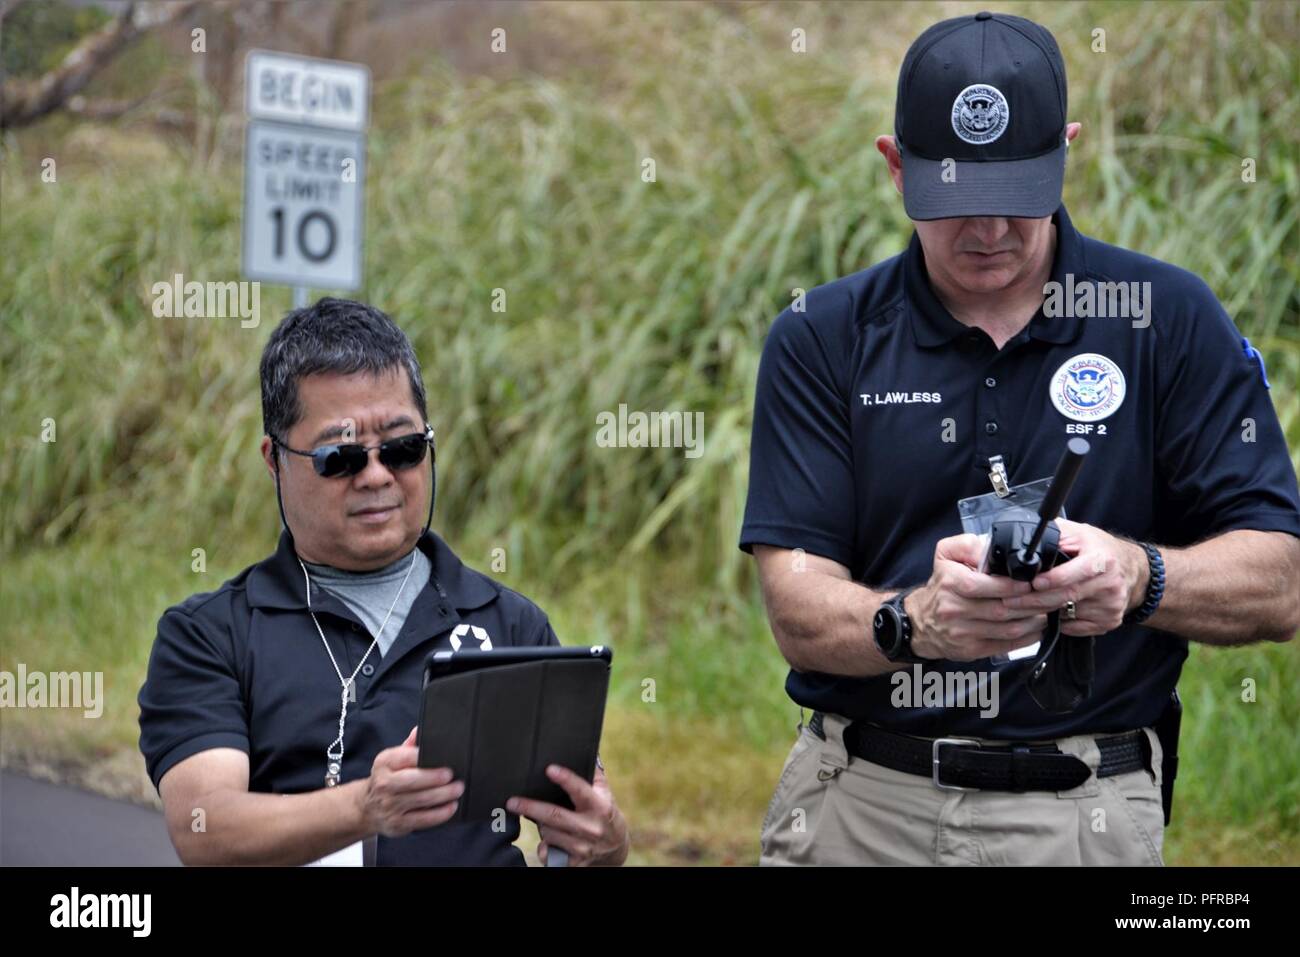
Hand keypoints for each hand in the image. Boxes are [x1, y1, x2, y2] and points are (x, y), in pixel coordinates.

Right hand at [359, 726, 462, 836]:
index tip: (443, 756)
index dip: (426, 756)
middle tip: (453, 776)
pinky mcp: (398, 823)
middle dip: (436, 778)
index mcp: (384, 763)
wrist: (367, 807)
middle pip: (414, 780)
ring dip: (444, 795)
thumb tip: (420, 730)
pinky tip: (451, 807)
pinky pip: (423, 819)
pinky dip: (440, 813)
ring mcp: (390, 806)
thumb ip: (409, 745)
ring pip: (422, 799)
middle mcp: (384, 784)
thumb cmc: (387, 779)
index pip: (406, 756)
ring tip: (457, 789)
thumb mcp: (393, 759)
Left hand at [508, 764, 628, 865]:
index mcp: (600, 807)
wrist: (616, 848)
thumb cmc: (605, 814)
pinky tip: (549, 842)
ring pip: (548, 833)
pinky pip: (549, 854)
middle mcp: (591, 828)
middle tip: (512, 802)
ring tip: (543, 820)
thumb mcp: (605, 794)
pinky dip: (544, 847)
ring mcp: (582, 848)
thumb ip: (595, 775)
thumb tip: (586, 753)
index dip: (565, 779)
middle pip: (554, 816)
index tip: (550, 769)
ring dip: (541, 825)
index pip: (580, 790)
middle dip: (530, 807)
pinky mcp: (575, 863)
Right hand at [907, 533, 1047, 661]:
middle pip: (1002, 609)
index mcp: (950, 583)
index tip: (1031, 583)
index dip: (1013, 586)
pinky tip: (1036, 628)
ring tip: (1045, 611)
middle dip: (1030, 604)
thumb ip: (966, 545)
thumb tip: (990, 548)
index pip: (985, 586)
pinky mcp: (971, 650)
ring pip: (1008, 629)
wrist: (920, 622)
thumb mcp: (944, 555)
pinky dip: (1026, 638)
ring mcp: (963, 633)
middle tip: (1049, 597)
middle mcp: (955, 609)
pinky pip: (1005, 645)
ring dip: (1033, 621)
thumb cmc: (941, 586)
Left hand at [1001, 518, 1147, 635]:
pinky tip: (1045, 614)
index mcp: (1102, 561)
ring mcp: (1111, 606)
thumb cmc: (1101, 550)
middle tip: (1009, 602)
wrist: (1134, 571)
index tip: (1032, 583)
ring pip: (1068, 614)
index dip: (1051, 580)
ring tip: (1021, 608)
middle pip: (1066, 597)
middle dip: (1034, 601)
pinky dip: (1058, 623)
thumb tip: (1030, 538)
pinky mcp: (1109, 622)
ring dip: (1042, 613)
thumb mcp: (1081, 533)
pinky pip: (1076, 627)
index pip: (1073, 574)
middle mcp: (1109, 585)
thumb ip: (1057, 534)